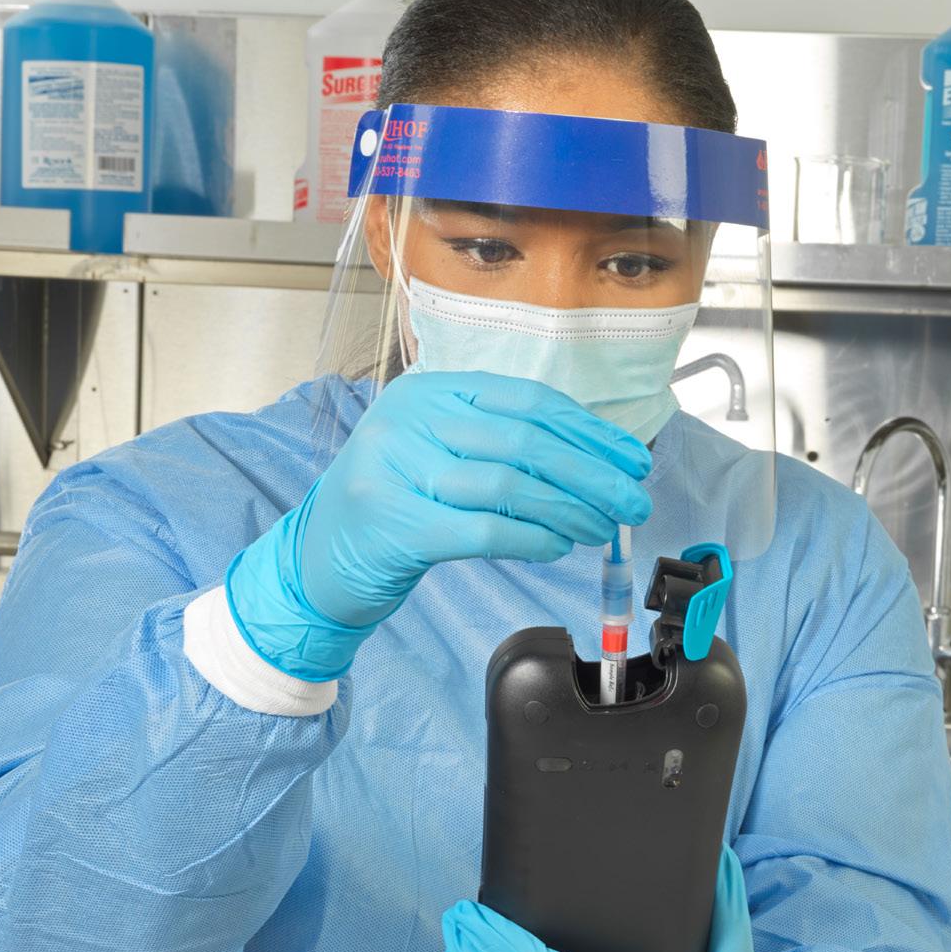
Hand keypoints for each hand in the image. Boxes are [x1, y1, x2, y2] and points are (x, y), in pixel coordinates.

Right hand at [227, 371, 651, 680]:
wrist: (317, 560)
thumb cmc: (393, 508)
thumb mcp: (441, 457)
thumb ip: (502, 448)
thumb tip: (595, 460)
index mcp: (430, 391)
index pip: (528, 401)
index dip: (588, 431)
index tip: (632, 460)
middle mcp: (411, 419)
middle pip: (526, 439)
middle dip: (593, 473)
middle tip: (633, 501)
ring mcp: (398, 469)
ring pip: (509, 483)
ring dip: (569, 508)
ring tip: (601, 528)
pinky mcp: (397, 525)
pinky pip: (483, 529)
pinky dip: (530, 538)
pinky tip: (557, 546)